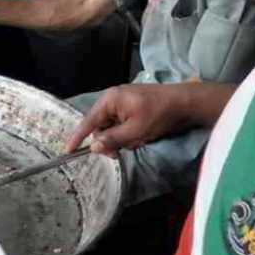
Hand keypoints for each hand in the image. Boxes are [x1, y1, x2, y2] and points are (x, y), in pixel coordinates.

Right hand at [65, 84, 188, 156]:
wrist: (185, 102)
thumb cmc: (159, 114)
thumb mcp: (135, 131)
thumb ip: (113, 139)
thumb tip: (94, 147)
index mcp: (109, 101)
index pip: (89, 121)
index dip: (78, 137)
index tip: (68, 150)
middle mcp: (112, 99)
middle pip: (100, 126)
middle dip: (108, 141)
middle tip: (118, 154)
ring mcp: (123, 102)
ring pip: (112, 127)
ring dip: (121, 139)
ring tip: (136, 142)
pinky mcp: (132, 107)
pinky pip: (122, 124)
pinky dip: (128, 133)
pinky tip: (141, 137)